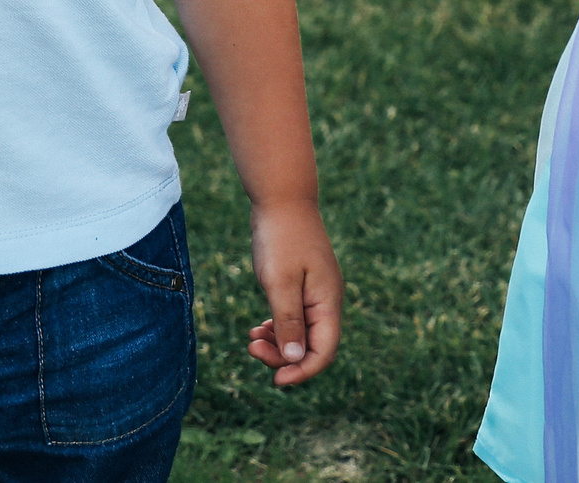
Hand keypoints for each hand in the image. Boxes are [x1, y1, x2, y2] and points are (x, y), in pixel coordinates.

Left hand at [244, 199, 341, 386]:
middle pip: (312, 346)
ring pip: (301, 332)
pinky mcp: (302, 283)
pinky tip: (258, 327)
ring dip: (278, 342)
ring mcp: (315, 291)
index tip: (275, 380)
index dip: (302, 371)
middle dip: (283, 356)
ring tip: (251, 339)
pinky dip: (277, 326)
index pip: (324, 352)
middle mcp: (326, 300)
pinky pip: (294, 316)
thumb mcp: (279, 283)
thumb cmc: (280, 238)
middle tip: (251, 348)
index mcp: (327, 303)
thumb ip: (288, 322)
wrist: (281, 197)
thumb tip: (296, 360)